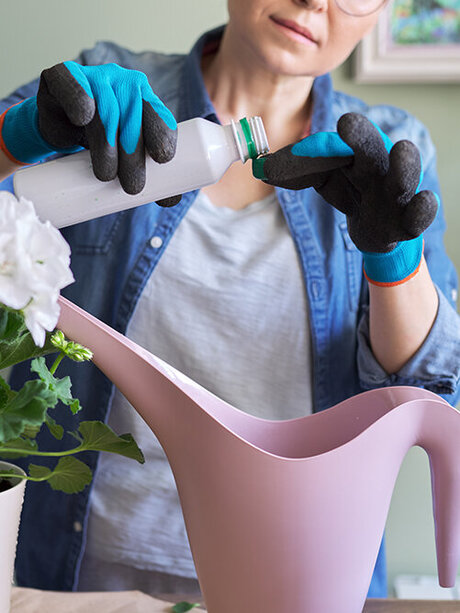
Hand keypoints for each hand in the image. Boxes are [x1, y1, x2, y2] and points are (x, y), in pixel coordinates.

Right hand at [0, 61, 179, 201]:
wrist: (60, 124)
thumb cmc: (100, 141)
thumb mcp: (126, 154)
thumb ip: (148, 171)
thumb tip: (170, 200)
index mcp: (146, 100)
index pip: (160, 118)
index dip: (163, 136)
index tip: (163, 160)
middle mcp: (124, 84)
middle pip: (133, 119)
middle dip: (134, 156)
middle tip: (132, 187)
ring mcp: (95, 76)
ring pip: (105, 112)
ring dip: (107, 146)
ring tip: (105, 176)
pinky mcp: (63, 76)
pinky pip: (74, 85)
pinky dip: (80, 100)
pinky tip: (83, 117)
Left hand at [253, 113, 438, 284]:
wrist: (378, 227)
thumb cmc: (352, 192)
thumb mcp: (322, 178)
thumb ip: (294, 172)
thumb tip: (258, 168)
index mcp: (356, 153)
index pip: (339, 143)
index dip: (322, 146)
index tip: (302, 148)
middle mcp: (379, 166)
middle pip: (371, 149)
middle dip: (361, 137)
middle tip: (347, 123)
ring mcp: (397, 191)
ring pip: (404, 175)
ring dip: (402, 165)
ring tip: (402, 150)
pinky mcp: (408, 219)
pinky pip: (419, 212)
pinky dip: (423, 207)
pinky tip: (423, 200)